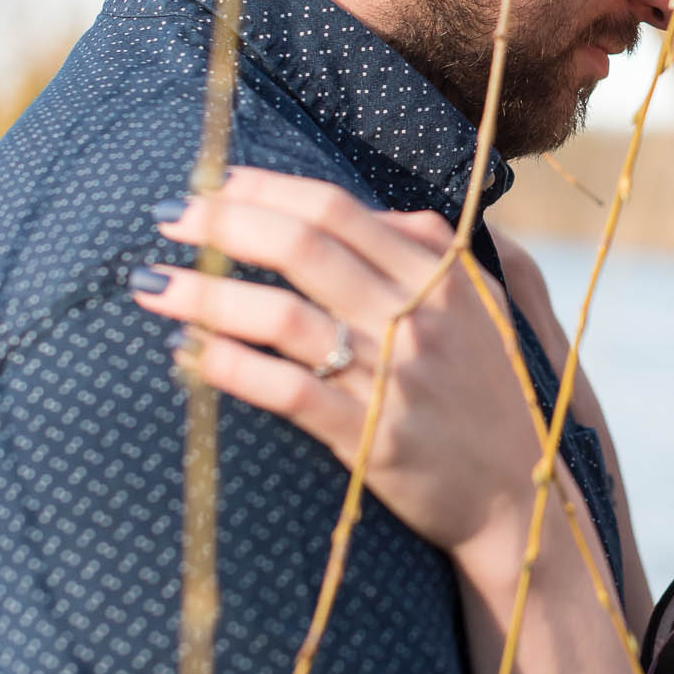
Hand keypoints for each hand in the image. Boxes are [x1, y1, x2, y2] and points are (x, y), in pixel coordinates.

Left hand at [131, 167, 549, 558]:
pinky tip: (187, 355)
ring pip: (283, 319)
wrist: (518, 490)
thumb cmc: (487, 389)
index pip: (338, 210)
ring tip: (155, 287)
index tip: (216, 183)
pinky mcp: (370, 439)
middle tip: (170, 219)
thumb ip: (425, 248)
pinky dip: (228, 368)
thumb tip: (362, 211)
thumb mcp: (479, 302)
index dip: (267, 190)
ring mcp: (393, 379)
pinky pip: (285, 392)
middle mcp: (416, 317)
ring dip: (207, 297)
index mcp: (440, 275)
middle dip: (224, 225)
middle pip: (303, 249)